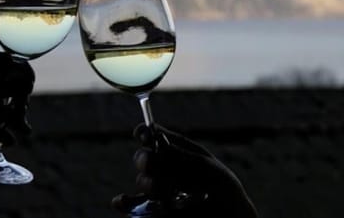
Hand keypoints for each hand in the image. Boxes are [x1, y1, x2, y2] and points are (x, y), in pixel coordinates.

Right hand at [112, 124, 257, 217]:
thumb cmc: (222, 190)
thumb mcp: (205, 169)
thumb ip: (179, 159)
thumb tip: (153, 146)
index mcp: (179, 151)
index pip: (156, 137)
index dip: (145, 133)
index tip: (141, 133)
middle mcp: (165, 168)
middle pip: (144, 158)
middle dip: (145, 159)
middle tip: (149, 162)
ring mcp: (157, 190)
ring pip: (142, 181)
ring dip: (149, 183)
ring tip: (163, 192)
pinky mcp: (151, 211)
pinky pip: (132, 206)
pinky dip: (126, 203)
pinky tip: (121, 201)